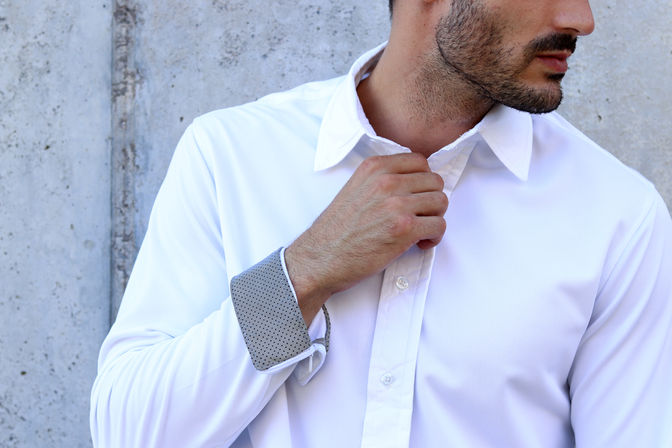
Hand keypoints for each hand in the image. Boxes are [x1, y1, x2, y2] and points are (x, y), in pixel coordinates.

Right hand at [285, 153, 447, 323]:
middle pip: (434, 181)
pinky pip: (439, 226)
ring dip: (434, 218)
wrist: (322, 257)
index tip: (417, 196)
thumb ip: (382, 179)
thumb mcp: (355, 188)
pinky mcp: (404, 228)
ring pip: (441, 202)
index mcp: (374, 168)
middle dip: (431, 200)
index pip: (420, 161)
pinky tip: (420, 243)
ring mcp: (396, 204)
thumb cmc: (337, 229)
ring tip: (420, 230)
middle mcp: (386, 181)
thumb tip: (414, 183)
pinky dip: (434, 237)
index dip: (423, 181)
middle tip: (420, 216)